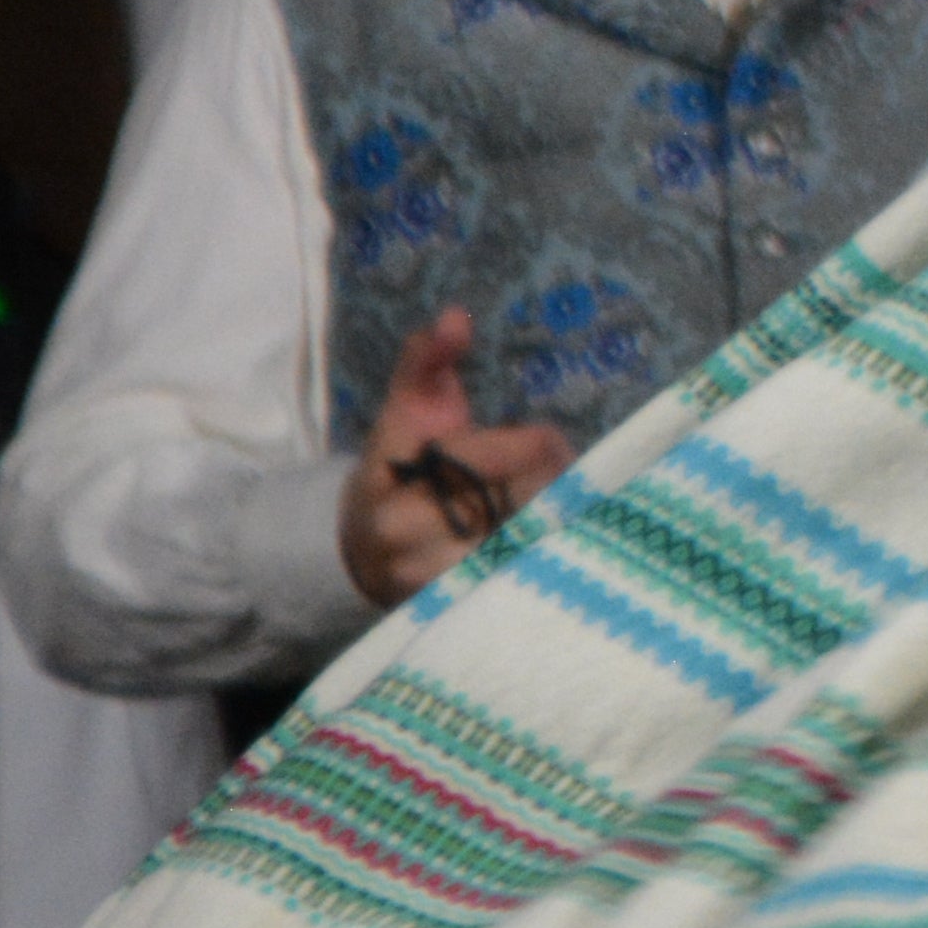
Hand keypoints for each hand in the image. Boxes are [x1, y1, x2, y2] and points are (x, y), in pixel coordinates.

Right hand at [335, 306, 575, 609]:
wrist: (364, 547)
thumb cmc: (400, 466)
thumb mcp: (409, 409)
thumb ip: (429, 360)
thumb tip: (456, 318)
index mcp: (386, 477)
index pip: (488, 455)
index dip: (528, 445)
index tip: (544, 438)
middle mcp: (400, 535)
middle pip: (513, 500)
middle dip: (549, 479)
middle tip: (563, 469)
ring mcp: (424, 580)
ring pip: (521, 541)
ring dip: (552, 517)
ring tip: (559, 501)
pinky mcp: (449, 610)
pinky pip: (514, 580)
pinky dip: (540, 556)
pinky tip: (549, 540)